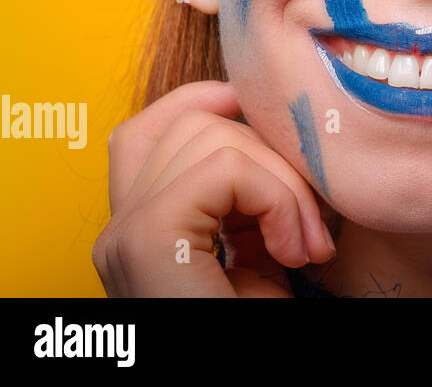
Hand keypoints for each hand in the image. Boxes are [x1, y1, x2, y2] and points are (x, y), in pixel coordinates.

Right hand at [93, 81, 336, 296]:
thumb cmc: (258, 327)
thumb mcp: (261, 253)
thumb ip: (255, 198)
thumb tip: (288, 130)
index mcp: (140, 228)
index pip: (155, 125)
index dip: (218, 105)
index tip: (282, 139)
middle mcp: (119, 229)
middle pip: (193, 122)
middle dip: (274, 159)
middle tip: (312, 231)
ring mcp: (126, 236)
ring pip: (212, 136)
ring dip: (285, 185)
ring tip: (306, 248)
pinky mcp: (148, 241)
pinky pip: (224, 169)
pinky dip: (277, 199)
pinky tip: (294, 253)